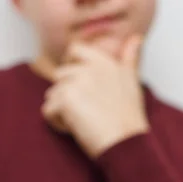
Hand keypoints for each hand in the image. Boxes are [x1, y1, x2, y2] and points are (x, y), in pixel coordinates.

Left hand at [41, 35, 149, 158]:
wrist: (126, 142)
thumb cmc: (128, 118)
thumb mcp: (132, 82)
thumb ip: (129, 59)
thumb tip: (135, 38)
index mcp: (103, 62)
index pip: (75, 49)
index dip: (70, 67)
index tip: (77, 85)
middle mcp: (88, 68)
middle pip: (59, 77)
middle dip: (66, 96)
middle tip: (86, 113)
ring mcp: (75, 82)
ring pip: (52, 95)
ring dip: (61, 111)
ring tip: (82, 122)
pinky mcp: (65, 99)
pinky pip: (47, 111)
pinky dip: (57, 123)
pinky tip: (75, 129)